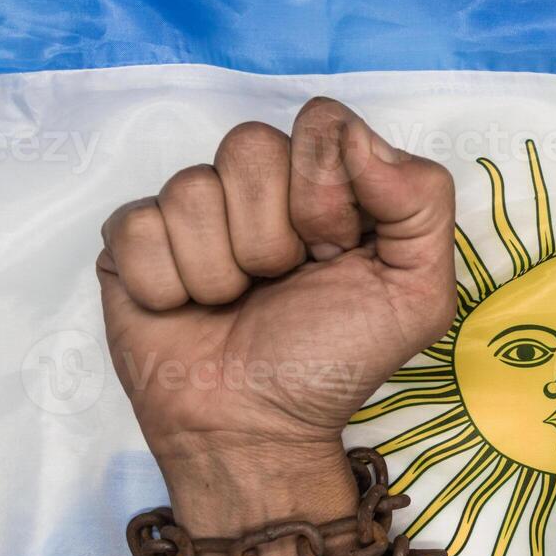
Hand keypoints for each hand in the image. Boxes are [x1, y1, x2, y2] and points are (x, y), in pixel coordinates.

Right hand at [97, 98, 456, 526]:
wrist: (253, 431)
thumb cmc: (328, 365)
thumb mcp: (416, 295)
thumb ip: (423, 201)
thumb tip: (356, 137)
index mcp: (327, 184)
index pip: (320, 123)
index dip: (324, 193)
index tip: (331, 256)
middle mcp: (258, 187)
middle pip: (250, 145)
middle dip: (271, 235)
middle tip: (279, 285)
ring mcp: (191, 210)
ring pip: (192, 188)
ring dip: (221, 270)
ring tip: (235, 304)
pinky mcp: (132, 242)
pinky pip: (137, 226)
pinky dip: (168, 285)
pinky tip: (186, 310)